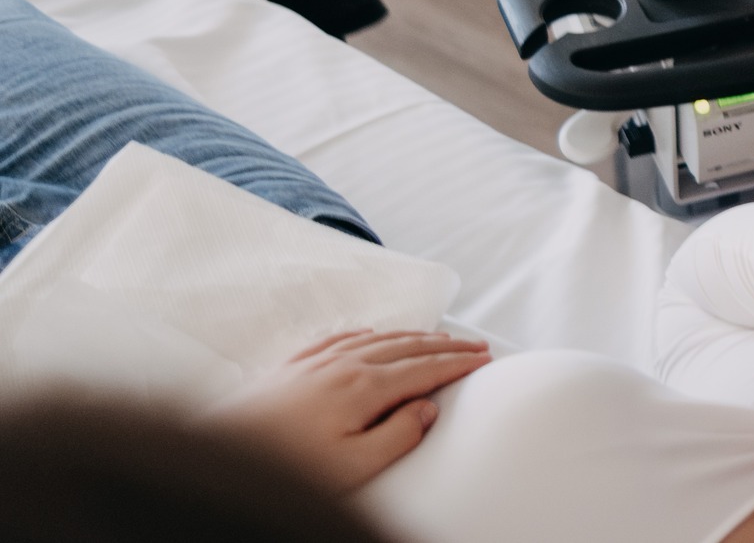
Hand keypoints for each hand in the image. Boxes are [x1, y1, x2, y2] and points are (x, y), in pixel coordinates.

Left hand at [208, 330, 490, 491]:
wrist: (219, 458)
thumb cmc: (286, 469)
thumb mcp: (352, 467)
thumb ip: (397, 436)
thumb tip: (427, 408)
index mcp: (364, 388)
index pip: (425, 369)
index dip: (459, 363)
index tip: (485, 359)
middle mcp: (343, 365)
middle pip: (407, 346)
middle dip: (445, 344)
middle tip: (475, 343)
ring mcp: (316, 361)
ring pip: (377, 338)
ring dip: (413, 335)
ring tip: (437, 336)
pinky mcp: (291, 366)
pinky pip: (340, 337)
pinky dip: (367, 333)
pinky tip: (372, 334)